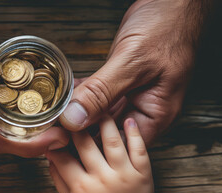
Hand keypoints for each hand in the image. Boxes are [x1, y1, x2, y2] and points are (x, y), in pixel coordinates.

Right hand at [0, 2, 68, 155]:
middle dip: (37, 143)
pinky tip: (42, 113)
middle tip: (65, 136)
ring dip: (33, 133)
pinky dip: (25, 117)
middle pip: (6, 141)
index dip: (28, 146)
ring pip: (7, 130)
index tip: (55, 140)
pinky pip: (7, 113)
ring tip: (58, 128)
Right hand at [47, 116, 153, 192]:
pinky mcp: (142, 175)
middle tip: (74, 112)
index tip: (53, 129)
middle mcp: (102, 178)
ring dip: (105, 122)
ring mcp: (124, 175)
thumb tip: (49, 159)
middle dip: (77, 126)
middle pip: (86, 144)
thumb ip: (58, 180)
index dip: (55, 141)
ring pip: (112, 141)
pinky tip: (129, 119)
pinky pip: (140, 150)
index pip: (63, 158)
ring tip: (100, 108)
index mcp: (81, 186)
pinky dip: (134, 133)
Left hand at [61, 0, 209, 142]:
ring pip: (100, 114)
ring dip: (77, 113)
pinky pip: (99, 95)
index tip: (58, 145)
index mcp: (156, 115)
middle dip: (78, 131)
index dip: (88, 148)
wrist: (174, 0)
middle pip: (107, 133)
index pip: (118, 147)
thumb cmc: (167, 27)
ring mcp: (133, 95)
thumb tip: (74, 120)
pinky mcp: (123, 81)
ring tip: (49, 117)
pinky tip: (63, 95)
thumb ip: (102, 92)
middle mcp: (145, 110)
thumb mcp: (132, 62)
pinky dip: (82, 95)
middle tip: (47, 132)